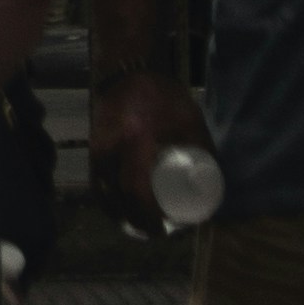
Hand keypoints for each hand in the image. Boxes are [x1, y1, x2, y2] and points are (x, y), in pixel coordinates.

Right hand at [88, 77, 204, 223]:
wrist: (126, 70)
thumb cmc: (161, 94)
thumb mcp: (188, 119)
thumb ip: (201, 149)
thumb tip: (211, 184)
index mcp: (136, 138)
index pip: (136, 187)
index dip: (148, 214)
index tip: (163, 229)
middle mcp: (111, 146)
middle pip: (117, 195)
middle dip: (135, 220)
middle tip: (154, 233)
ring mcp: (97, 146)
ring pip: (102, 190)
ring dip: (118, 213)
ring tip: (138, 226)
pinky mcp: (92, 146)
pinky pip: (95, 180)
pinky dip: (105, 199)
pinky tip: (117, 210)